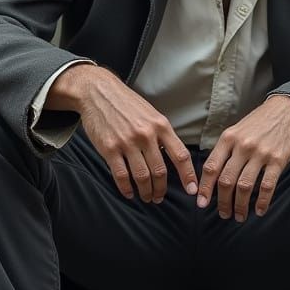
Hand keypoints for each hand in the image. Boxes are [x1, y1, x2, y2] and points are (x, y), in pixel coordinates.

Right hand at [49, 64, 197, 201]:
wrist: (98, 92)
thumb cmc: (127, 104)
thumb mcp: (152, 114)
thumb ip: (162, 134)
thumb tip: (173, 158)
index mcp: (161, 126)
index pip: (180, 155)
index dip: (188, 175)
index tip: (192, 190)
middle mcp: (146, 135)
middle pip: (160, 171)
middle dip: (161, 189)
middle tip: (159, 197)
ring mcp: (127, 142)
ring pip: (142, 176)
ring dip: (146, 191)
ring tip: (147, 197)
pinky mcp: (109, 148)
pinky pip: (121, 175)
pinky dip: (126, 188)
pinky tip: (129, 193)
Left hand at [196, 95, 289, 221]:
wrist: (286, 110)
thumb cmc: (259, 123)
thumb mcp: (236, 130)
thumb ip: (225, 151)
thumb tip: (212, 176)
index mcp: (228, 138)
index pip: (211, 167)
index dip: (205, 188)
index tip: (201, 202)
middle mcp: (242, 146)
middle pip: (226, 180)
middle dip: (222, 202)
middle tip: (223, 214)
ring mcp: (261, 153)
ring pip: (244, 186)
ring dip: (240, 205)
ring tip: (239, 216)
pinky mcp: (278, 160)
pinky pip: (267, 186)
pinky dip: (262, 202)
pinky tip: (259, 210)